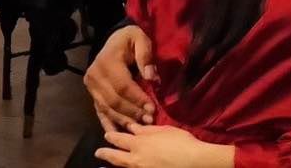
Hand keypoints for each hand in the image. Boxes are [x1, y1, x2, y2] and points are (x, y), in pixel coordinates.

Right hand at [85, 26, 157, 131]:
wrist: (112, 40)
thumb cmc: (129, 39)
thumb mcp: (140, 39)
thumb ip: (145, 56)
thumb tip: (150, 78)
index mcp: (107, 62)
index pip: (123, 86)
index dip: (137, 99)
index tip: (152, 109)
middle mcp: (95, 76)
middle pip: (114, 101)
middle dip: (133, 113)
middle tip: (149, 120)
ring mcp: (91, 88)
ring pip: (107, 109)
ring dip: (123, 120)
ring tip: (139, 128)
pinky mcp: (92, 95)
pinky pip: (100, 112)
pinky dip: (109, 123)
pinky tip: (117, 134)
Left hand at [95, 125, 234, 167]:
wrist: (193, 161)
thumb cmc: (181, 142)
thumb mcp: (164, 130)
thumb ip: (147, 130)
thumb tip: (134, 127)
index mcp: (140, 143)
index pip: (121, 138)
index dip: (113, 136)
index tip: (107, 135)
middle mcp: (136, 158)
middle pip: (116, 156)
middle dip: (106, 153)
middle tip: (98, 152)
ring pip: (123, 166)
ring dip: (114, 163)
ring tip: (106, 163)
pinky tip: (126, 167)